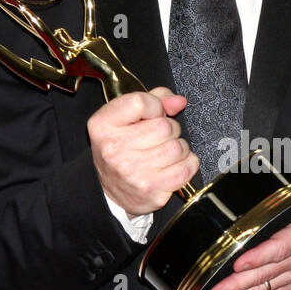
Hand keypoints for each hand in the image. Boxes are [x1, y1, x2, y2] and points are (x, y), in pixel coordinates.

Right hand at [88, 87, 197, 215]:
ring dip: (179, 148)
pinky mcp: (150, 189)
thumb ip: (153, 100)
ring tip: (165, 152)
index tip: (153, 113)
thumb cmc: (120, 148)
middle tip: (160, 137)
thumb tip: (178, 102)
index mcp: (103, 125)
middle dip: (170, 129)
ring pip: (178, 147)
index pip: (140, 102)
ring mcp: (132, 172)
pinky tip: (173, 165)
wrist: (110, 189)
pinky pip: (186, 168)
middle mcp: (114, 149)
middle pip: (165, 126)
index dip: (155, 105)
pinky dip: (187, 164)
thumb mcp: (125, 118)